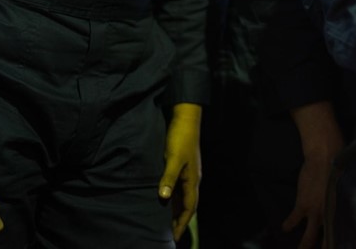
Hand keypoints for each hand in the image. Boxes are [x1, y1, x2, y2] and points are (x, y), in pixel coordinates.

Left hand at [160, 103, 201, 241]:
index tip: (175, 237)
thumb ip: (168, 178)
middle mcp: (192, 179)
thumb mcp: (173, 159)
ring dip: (176, 210)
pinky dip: (173, 198)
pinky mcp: (182, 167)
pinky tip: (164, 201)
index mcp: (193, 180)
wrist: (186, 119)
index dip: (182, 223)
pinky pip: (179, 189)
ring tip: (166, 223)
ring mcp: (188, 173)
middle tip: (171, 235)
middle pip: (187, 205)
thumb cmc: (180, 138)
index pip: (189, 207)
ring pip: (183, 197)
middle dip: (180, 220)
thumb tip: (162, 197)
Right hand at [284, 102, 345, 248]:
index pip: (340, 234)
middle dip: (322, 248)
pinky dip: (288, 225)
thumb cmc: (340, 169)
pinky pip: (292, 221)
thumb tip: (347, 207)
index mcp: (342, 212)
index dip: (336, 242)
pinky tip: (285, 228)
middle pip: (326, 241)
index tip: (335, 245)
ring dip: (304, 246)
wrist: (326, 157)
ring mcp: (315, 212)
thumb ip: (344, 202)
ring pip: (308, 238)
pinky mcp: (302, 205)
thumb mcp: (346, 189)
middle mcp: (330, 216)